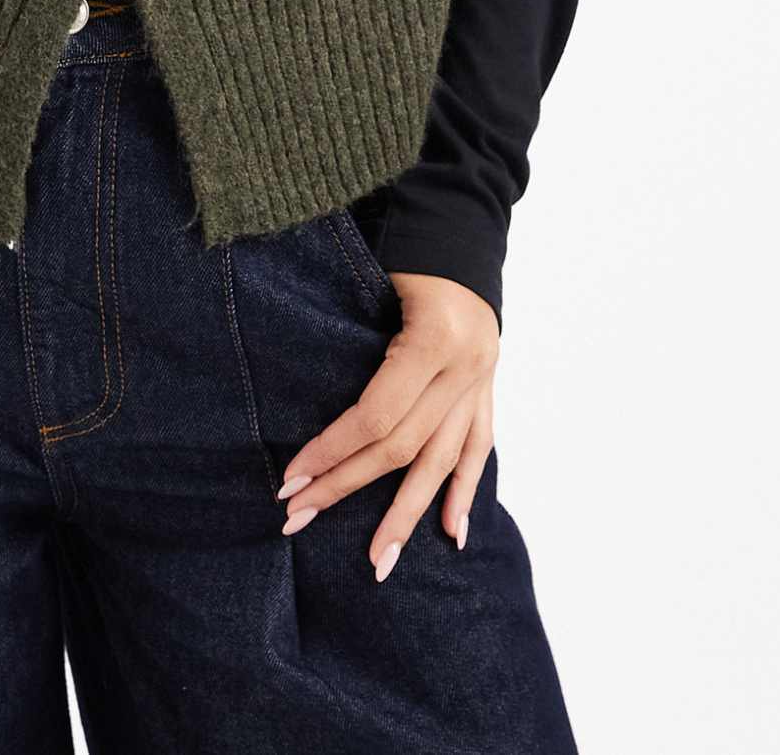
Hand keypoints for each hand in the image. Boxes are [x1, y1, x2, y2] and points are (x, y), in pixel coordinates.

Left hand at [274, 270, 498, 580]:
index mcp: (434, 337)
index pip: (377, 414)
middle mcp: (465, 366)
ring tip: (378, 562)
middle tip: (298, 519)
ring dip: (407, 514)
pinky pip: (479, 446)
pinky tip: (452, 534)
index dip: (332, 450)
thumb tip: (292, 379)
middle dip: (347, 486)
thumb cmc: (407, 240)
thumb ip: (346, 327)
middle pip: (403, 446)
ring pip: (443, 461)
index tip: (290, 478)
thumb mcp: (374, 272)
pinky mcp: (489, 384)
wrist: (462, 217)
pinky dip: (465, 491)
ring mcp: (482, 379)